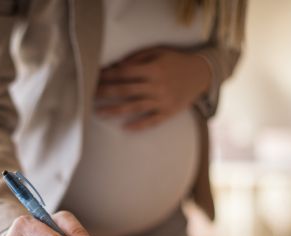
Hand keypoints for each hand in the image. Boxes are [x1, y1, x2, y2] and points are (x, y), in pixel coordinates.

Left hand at [96, 46, 211, 129]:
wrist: (202, 74)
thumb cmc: (176, 61)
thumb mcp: (159, 52)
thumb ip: (138, 58)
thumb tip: (116, 66)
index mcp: (153, 69)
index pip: (125, 73)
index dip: (108, 75)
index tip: (94, 78)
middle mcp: (157, 85)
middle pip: (125, 90)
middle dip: (105, 92)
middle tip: (88, 95)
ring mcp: (163, 100)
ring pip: (134, 107)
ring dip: (114, 110)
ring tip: (98, 113)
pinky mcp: (169, 112)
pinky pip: (151, 121)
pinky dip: (138, 125)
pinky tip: (124, 128)